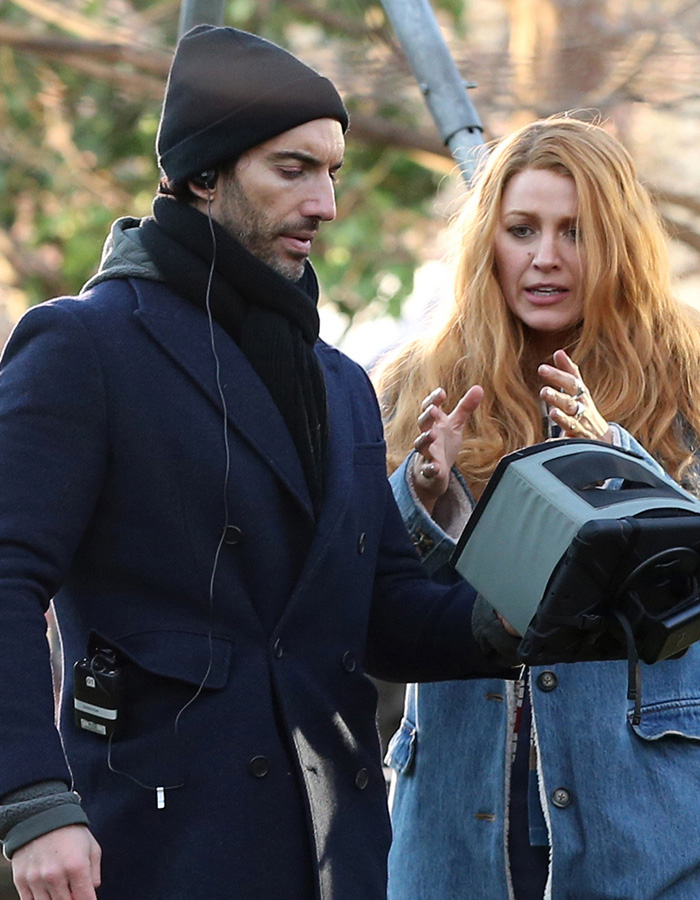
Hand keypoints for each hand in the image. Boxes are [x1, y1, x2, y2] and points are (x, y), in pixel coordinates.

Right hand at [12, 825, 100, 899]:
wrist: (41, 815)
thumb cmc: (71, 832)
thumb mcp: (91, 847)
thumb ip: (94, 874)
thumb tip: (90, 892)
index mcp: (77, 866)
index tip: (86, 897)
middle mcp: (55, 875)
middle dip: (72, 899)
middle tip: (73, 890)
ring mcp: (36, 879)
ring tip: (60, 888)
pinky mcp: (21, 881)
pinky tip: (46, 890)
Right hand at [412, 384, 483, 513]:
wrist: (433, 471)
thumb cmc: (443, 443)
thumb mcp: (455, 424)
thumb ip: (465, 407)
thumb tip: (479, 387)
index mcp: (434, 423)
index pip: (430, 408)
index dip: (433, 400)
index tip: (441, 392)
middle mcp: (428, 436)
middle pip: (423, 424)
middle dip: (427, 417)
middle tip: (433, 410)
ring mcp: (427, 453)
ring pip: (421, 445)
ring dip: (425, 439)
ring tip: (431, 434)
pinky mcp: (428, 470)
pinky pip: (427, 469)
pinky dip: (430, 468)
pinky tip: (436, 467)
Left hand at [539, 349, 611, 442]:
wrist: (603, 438)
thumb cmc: (585, 409)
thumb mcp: (580, 390)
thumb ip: (569, 371)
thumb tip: (558, 352)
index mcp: (581, 396)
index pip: (571, 383)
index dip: (558, 376)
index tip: (542, 369)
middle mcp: (582, 411)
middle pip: (570, 403)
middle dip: (557, 397)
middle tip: (543, 392)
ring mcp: (581, 427)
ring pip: (571, 423)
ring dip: (561, 418)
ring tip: (553, 413)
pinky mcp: (578, 443)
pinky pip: (567, 444)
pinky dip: (557, 443)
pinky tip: (548, 441)